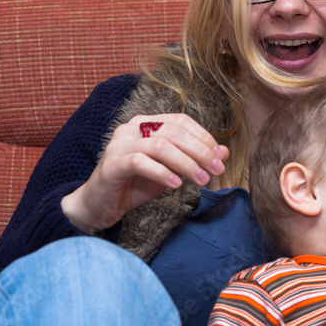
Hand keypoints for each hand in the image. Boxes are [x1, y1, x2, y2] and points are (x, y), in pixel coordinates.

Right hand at [62, 113, 227, 232]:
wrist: (101, 204)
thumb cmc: (136, 184)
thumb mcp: (172, 170)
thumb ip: (194, 159)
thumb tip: (224, 152)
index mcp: (147, 124)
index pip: (181, 121)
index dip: (204, 138)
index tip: (220, 158)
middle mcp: (131, 128)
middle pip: (174, 132)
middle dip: (200, 152)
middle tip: (216, 171)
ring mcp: (119, 144)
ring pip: (160, 145)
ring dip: (186, 163)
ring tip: (201, 180)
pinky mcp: (112, 163)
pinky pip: (140, 162)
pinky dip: (162, 173)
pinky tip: (176, 185)